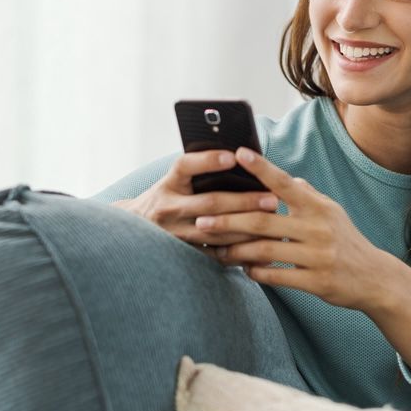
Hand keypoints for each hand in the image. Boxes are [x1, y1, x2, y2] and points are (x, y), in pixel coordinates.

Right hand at [117, 149, 279, 248]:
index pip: (184, 166)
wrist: (135, 228)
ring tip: (274, 223)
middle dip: (244, 201)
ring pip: (216, 233)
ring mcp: (175, 234)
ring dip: (247, 229)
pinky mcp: (185, 254)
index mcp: (168, 183)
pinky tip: (262, 252)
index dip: (208, 160)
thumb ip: (198, 170)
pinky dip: (240, 253)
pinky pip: (215, 255)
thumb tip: (238, 159)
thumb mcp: (174, 180)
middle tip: (272, 199)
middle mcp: (169, 208)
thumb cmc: (166, 196)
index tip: (233, 156)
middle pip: (210, 203)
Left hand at [194, 146, 398, 310]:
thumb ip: (307, 196)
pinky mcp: (317, 281)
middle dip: (228, 220)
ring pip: (265, 251)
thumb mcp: (332, 212)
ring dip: (236, 251)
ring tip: (216, 250)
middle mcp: (318, 228)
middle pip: (263, 221)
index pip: (284, 183)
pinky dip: (256, 272)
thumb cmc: (347, 241)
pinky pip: (277, 277)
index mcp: (319, 207)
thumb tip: (286, 178)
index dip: (260, 168)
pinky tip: (244, 269)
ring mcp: (318, 256)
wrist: (376, 279)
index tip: (238, 153)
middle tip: (201, 219)